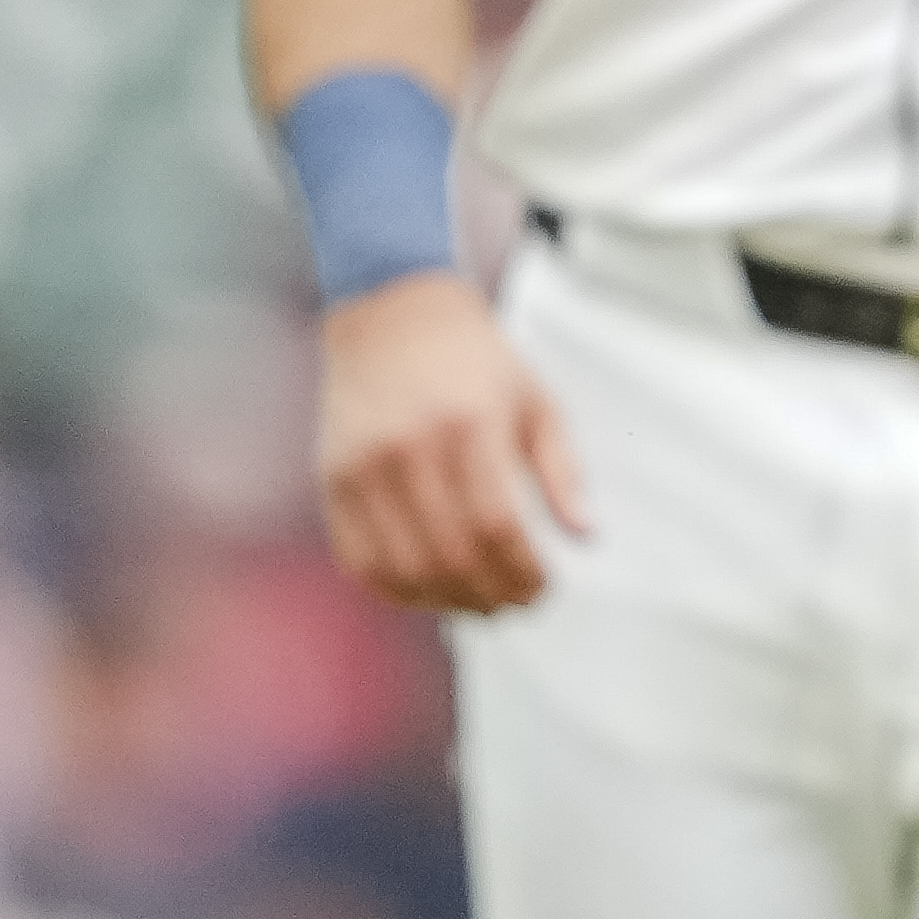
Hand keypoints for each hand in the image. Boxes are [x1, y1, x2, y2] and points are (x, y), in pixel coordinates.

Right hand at [313, 271, 590, 614]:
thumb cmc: (474, 361)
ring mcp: (363, 467)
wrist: (392, 315)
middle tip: (515, 603)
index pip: (496, 526)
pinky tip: (429, 590)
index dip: (524, 572)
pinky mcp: (334, 480)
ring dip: (448, 602)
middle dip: (492, 595)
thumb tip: (585, 536)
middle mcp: (409, 447)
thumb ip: (562, 469)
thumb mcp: (535, 399)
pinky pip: (360, 561)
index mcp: (468, 423)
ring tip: (478, 602)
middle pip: (451, 555)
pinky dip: (397, 591)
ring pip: (406, 569)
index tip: (543, 587)